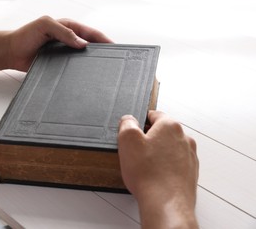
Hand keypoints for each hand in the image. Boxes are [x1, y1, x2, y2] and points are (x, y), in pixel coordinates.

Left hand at [7, 16, 112, 70]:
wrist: (11, 52)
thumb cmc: (25, 35)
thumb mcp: (44, 25)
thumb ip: (63, 31)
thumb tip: (82, 43)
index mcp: (68, 27)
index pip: (91, 33)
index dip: (104, 39)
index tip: (114, 47)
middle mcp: (68, 40)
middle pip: (91, 46)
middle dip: (102, 52)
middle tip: (114, 61)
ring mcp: (64, 53)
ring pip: (83, 58)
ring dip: (92, 63)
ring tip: (104, 71)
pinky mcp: (59, 65)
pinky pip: (73, 69)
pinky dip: (80, 72)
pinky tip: (86, 78)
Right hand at [117, 111, 198, 228]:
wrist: (166, 204)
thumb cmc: (150, 175)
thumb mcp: (127, 141)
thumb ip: (127, 124)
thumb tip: (128, 119)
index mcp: (170, 126)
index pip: (153, 114)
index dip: (139, 121)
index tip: (132, 131)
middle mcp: (184, 139)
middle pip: (162, 132)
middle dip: (148, 139)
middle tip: (135, 152)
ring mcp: (189, 156)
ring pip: (168, 148)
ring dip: (157, 154)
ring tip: (145, 167)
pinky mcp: (190, 172)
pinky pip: (174, 164)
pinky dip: (164, 167)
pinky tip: (154, 176)